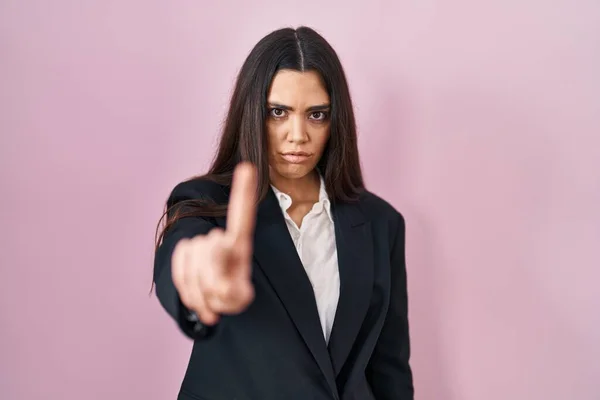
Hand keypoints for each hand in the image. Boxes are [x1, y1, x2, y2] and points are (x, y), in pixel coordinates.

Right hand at [171, 162, 257, 324]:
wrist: (211, 299)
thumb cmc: (231, 296)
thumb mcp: (237, 297)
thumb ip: (229, 291)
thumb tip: (216, 282)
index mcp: (240, 242)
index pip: (242, 215)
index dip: (243, 191)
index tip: (248, 166)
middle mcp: (221, 237)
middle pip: (211, 251)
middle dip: (214, 280)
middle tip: (220, 294)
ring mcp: (201, 242)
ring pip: (195, 263)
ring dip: (201, 291)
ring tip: (211, 300)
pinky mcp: (184, 250)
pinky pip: (180, 270)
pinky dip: (188, 292)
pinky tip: (198, 301)